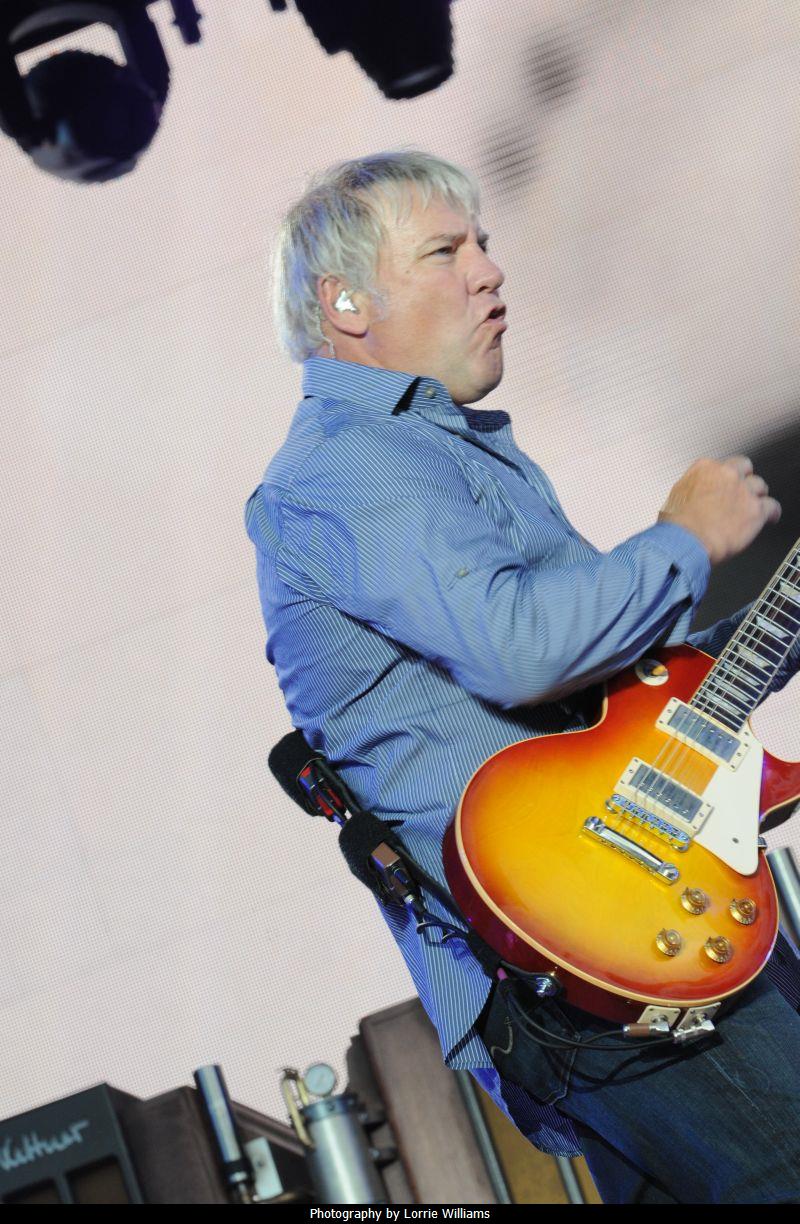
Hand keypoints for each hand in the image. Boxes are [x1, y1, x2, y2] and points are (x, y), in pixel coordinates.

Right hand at [657, 455, 780, 565]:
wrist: (686, 541)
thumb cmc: (676, 526)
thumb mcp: (674, 498)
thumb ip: (689, 491)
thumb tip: (691, 498)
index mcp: (704, 469)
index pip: (720, 465)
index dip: (721, 478)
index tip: (721, 487)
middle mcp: (726, 475)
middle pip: (744, 468)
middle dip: (743, 479)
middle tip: (739, 491)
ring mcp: (743, 491)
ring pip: (759, 485)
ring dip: (756, 496)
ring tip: (753, 506)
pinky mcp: (756, 510)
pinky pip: (772, 506)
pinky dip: (772, 513)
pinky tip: (769, 517)